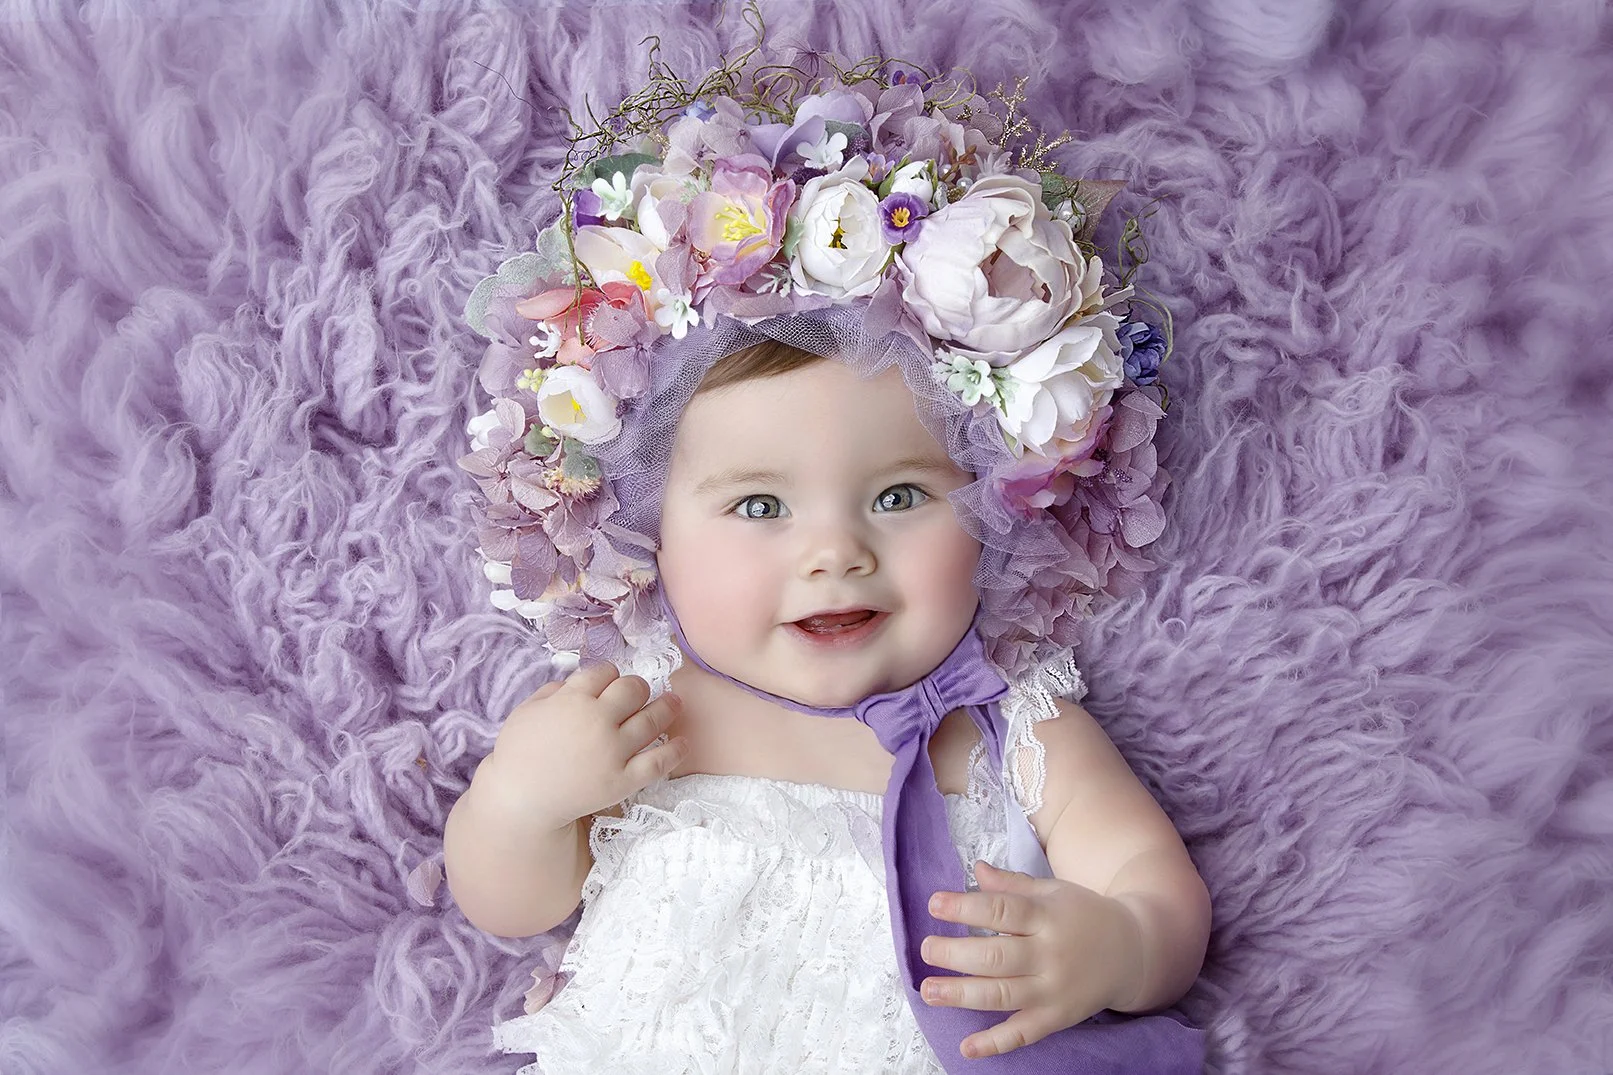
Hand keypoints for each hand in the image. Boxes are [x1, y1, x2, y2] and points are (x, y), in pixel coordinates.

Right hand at [474, 663, 685, 830]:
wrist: (520, 802)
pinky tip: (683, 742)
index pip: (605, 672)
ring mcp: (613, 751)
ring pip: (651, 719)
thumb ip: (553, 692)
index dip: (609, 675)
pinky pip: (658, 762)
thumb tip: (576, 683)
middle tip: (640, 692)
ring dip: (667, 707)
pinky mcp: (623, 780)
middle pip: (633, 689)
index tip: (610, 682)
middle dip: (637, 687)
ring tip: (675, 702)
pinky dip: (675, 751)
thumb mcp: (526, 712)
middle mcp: (597, 720)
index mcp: (572, 699)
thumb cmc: (518, 755)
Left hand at [919, 861, 1143, 1059]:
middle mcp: (1050, 955)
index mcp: (1047, 917)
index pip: (1001, 910)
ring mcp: (1053, 990)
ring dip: (961, 994)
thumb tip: (976, 869)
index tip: (934, 904)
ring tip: (928, 990)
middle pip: (995, 955)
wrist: (1135, 952)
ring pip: (1002, 995)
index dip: (965, 907)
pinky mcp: (1057, 1018)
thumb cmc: (1085, 916)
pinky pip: (1023, 1034)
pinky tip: (967, 1047)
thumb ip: (1013, 885)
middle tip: (926, 949)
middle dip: (954, 953)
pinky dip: (995, 1043)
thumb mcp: (1054, 892)